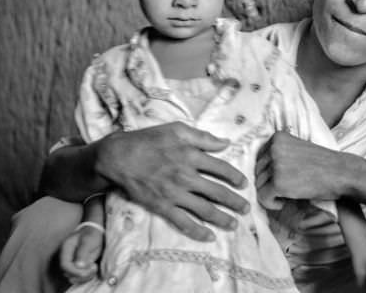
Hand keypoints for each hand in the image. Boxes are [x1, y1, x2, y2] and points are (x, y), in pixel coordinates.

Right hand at [60, 225, 103, 284]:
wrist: (96, 232)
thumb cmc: (92, 234)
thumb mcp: (88, 241)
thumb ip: (83, 252)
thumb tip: (78, 266)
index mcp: (66, 248)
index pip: (64, 265)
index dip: (73, 271)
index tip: (85, 272)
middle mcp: (67, 257)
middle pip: (68, 273)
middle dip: (81, 273)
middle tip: (93, 266)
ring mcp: (72, 263)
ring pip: (74, 278)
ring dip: (85, 276)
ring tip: (94, 267)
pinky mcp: (77, 267)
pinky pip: (80, 278)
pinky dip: (88, 276)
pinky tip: (94, 268)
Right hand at [94, 122, 249, 241]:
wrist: (118, 157)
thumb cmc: (147, 140)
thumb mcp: (176, 129)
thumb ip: (202, 137)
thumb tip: (225, 142)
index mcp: (192, 155)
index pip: (221, 168)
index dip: (235, 177)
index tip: (243, 184)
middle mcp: (187, 176)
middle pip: (218, 192)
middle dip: (235, 202)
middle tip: (246, 209)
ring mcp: (175, 193)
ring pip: (205, 209)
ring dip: (222, 218)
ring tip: (234, 224)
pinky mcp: (162, 206)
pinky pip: (184, 222)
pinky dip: (198, 231)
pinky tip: (209, 236)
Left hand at [255, 131, 350, 201]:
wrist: (343, 173)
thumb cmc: (323, 165)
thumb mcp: (297, 150)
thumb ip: (279, 154)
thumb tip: (257, 172)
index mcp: (277, 137)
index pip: (259, 158)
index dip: (269, 172)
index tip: (282, 179)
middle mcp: (274, 148)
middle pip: (257, 172)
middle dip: (269, 183)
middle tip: (285, 190)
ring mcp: (276, 165)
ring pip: (259, 185)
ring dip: (271, 193)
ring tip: (287, 195)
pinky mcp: (278, 183)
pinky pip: (263, 197)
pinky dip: (272, 203)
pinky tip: (284, 203)